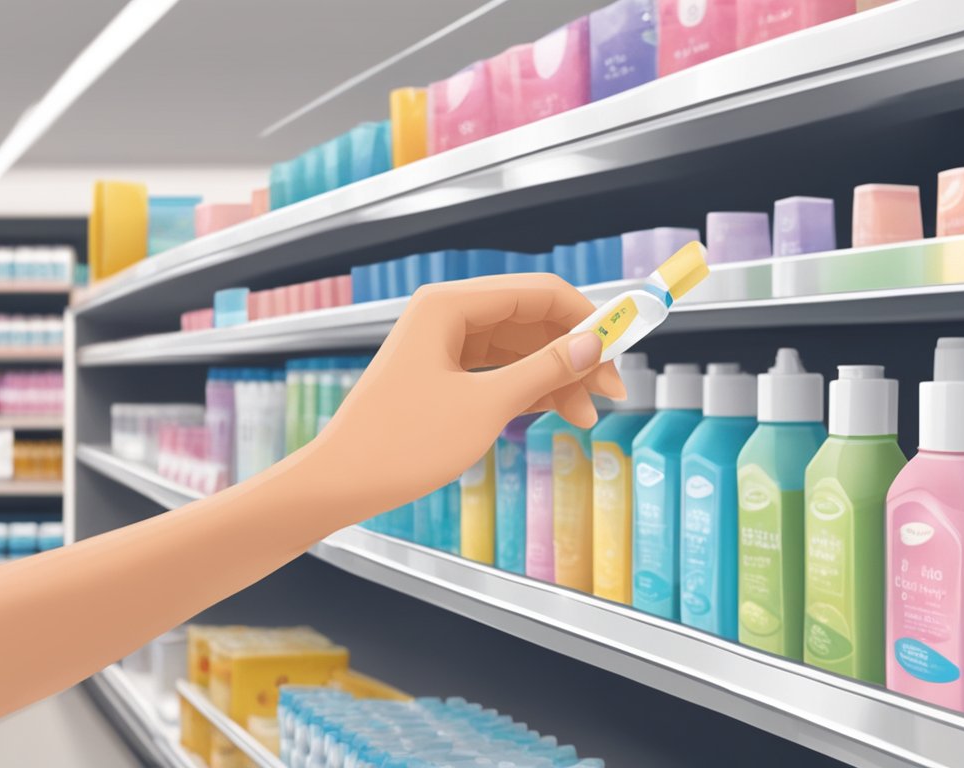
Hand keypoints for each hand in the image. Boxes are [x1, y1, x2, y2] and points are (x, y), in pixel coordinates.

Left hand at [315, 274, 624, 514]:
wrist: (341, 483)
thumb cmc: (401, 443)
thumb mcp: (486, 406)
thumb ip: (545, 370)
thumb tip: (594, 343)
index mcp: (449, 305)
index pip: (539, 292)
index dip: (587, 317)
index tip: (622, 345)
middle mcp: (446, 315)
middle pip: (532, 320)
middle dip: (574, 354)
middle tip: (610, 391)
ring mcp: (444, 345)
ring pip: (519, 349)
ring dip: (556, 377)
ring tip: (586, 415)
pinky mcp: (443, 375)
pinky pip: (499, 371)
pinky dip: (530, 389)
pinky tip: (559, 411)